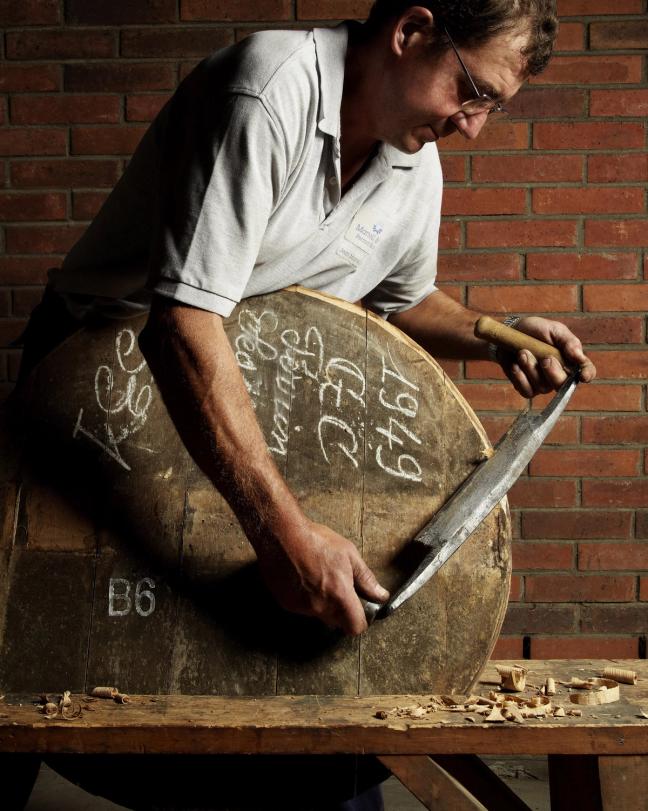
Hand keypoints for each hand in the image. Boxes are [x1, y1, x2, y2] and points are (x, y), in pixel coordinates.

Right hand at [255, 518, 388, 635]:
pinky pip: (302, 609)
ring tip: (317, 577)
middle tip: (337, 586)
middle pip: (337, 622)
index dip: (360, 620)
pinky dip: (305, 598)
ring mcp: (301, 608)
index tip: (359, 609)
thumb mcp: (348, 554)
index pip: (355, 627)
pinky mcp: (286, 604)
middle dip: (341, 610)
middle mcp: (320, 607)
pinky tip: (303, 578)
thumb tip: (381, 595)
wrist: (281, 535)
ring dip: (322, 603)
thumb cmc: (315, 541)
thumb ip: (366, 579)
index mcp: (339, 595)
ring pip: (319, 615)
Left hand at [497, 316, 596, 398]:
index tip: (583, 376)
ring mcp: (543, 384)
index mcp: (571, 360)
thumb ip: (568, 341)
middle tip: (544, 358)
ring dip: (531, 369)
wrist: (511, 333)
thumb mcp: (554, 329)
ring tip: (522, 352)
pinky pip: (527, 391)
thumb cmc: (536, 330)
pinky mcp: (527, 388)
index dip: (587, 374)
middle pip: (563, 384)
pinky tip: (515, 365)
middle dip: (553, 371)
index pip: (586, 371)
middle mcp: (560, 375)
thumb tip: (580, 357)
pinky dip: (519, 377)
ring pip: (543, 387)